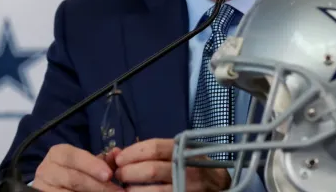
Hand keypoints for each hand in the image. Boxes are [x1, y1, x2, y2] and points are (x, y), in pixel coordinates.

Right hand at [32, 144, 124, 191]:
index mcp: (57, 153)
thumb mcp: (87, 162)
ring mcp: (43, 186)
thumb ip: (103, 159)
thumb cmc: (75, 170)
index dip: (92, 165)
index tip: (109, 175)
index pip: (74, 157)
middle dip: (98, 185)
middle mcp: (46, 169)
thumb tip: (117, 153)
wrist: (55, 184)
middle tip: (116, 191)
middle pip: (74, 178)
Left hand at [114, 138, 230, 191]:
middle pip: (150, 170)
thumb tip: (117, 153)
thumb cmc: (193, 165)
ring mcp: (186, 187)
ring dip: (132, 189)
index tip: (119, 159)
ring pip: (152, 190)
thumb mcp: (179, 151)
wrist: (218, 185)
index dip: (132, 153)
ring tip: (127, 188)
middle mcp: (186, 168)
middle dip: (128, 173)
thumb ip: (152, 151)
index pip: (154, 148)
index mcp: (184, 150)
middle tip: (119, 175)